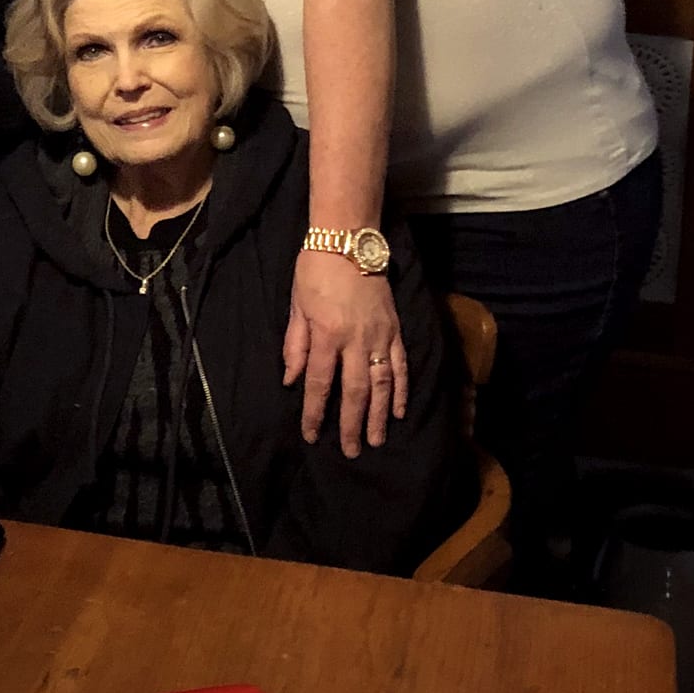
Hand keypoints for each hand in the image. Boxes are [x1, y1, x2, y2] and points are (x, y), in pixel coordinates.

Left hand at [282, 249, 406, 456]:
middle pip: (355, 391)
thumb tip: (292, 381)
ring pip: (382, 384)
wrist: (348, 240)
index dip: (315, 413)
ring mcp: (379, 335)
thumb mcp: (296, 306)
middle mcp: (356, 340)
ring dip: (380, 415)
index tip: (312, 435)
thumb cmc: (314, 271)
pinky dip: (401, 389)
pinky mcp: (394, 328)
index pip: (320, 383)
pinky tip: (399, 410)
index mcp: (327, 334)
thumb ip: (295, 346)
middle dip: (352, 424)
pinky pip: (400, 364)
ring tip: (377, 440)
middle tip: (352, 451)